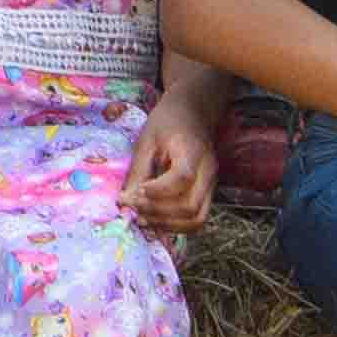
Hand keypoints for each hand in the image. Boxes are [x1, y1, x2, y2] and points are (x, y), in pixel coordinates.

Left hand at [123, 93, 215, 234]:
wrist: (193, 112)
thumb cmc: (167, 122)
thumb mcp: (147, 140)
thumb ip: (138, 172)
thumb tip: (124, 202)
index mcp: (192, 151)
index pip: (182, 178)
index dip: (157, 191)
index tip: (136, 191)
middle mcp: (208, 171)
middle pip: (190, 206)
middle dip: (158, 212)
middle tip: (134, 207)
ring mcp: (212, 184)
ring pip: (196, 219)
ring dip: (167, 224)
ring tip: (142, 218)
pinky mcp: (208, 192)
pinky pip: (196, 218)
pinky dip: (176, 225)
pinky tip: (155, 219)